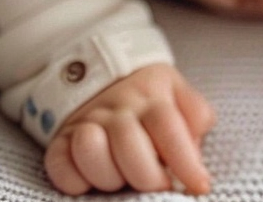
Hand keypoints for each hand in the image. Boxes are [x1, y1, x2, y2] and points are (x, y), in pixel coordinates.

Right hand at [43, 63, 215, 195]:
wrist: (101, 76)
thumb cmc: (148, 98)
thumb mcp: (176, 92)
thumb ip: (194, 111)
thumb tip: (202, 128)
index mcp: (150, 95)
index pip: (168, 127)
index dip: (185, 161)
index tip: (199, 186)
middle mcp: (116, 106)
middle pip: (128, 143)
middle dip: (147, 176)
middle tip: (158, 185)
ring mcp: (85, 122)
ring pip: (90, 149)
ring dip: (108, 176)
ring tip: (122, 179)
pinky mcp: (60, 141)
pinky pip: (60, 166)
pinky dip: (75, 180)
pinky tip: (90, 182)